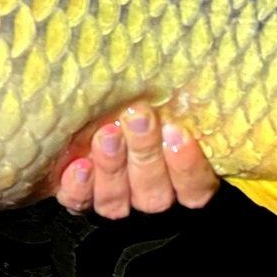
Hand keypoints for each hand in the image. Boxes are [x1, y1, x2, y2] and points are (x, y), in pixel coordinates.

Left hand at [55, 104, 219, 218]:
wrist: (90, 121)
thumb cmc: (141, 109)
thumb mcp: (163, 108)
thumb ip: (173, 108)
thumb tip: (189, 73)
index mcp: (182, 181)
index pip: (196, 188)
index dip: (188, 166)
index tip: (178, 132)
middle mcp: (151, 196)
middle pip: (154, 193)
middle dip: (145, 153)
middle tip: (138, 118)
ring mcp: (116, 203)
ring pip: (117, 200)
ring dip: (113, 167)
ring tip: (106, 135)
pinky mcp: (82, 201)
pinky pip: (81, 203)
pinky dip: (80, 188)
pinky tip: (80, 167)